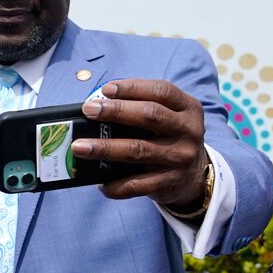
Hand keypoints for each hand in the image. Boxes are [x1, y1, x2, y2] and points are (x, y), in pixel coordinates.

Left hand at [70, 79, 210, 208]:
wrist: (193, 176)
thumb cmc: (167, 138)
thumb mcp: (168, 117)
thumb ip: (141, 108)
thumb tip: (96, 106)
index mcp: (187, 108)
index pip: (161, 91)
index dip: (133, 87)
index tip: (106, 89)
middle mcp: (187, 131)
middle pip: (150, 116)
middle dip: (116, 111)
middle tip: (88, 110)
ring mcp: (180, 158)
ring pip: (138, 150)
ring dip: (105, 148)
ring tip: (79, 146)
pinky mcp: (170, 182)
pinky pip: (138, 184)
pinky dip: (116, 184)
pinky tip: (100, 183)